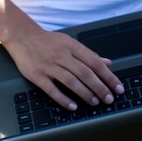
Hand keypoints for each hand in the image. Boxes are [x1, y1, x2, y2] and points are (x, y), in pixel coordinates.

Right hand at [5, 27, 124, 110]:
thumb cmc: (49, 41)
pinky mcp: (37, 75)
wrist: (23, 37)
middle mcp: (62, 55)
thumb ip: (89, 53)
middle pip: (85, 73)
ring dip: (85, 93)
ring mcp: (49, 65)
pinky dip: (64, 99)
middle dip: (100, 87)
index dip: (108, 76)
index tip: (117, 87)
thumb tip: (107, 62)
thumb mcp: (70, 42)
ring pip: (71, 81)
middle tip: (109, 98)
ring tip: (94, 102)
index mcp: (72, 46)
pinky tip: (73, 106)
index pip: (94, 62)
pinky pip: (52, 89)